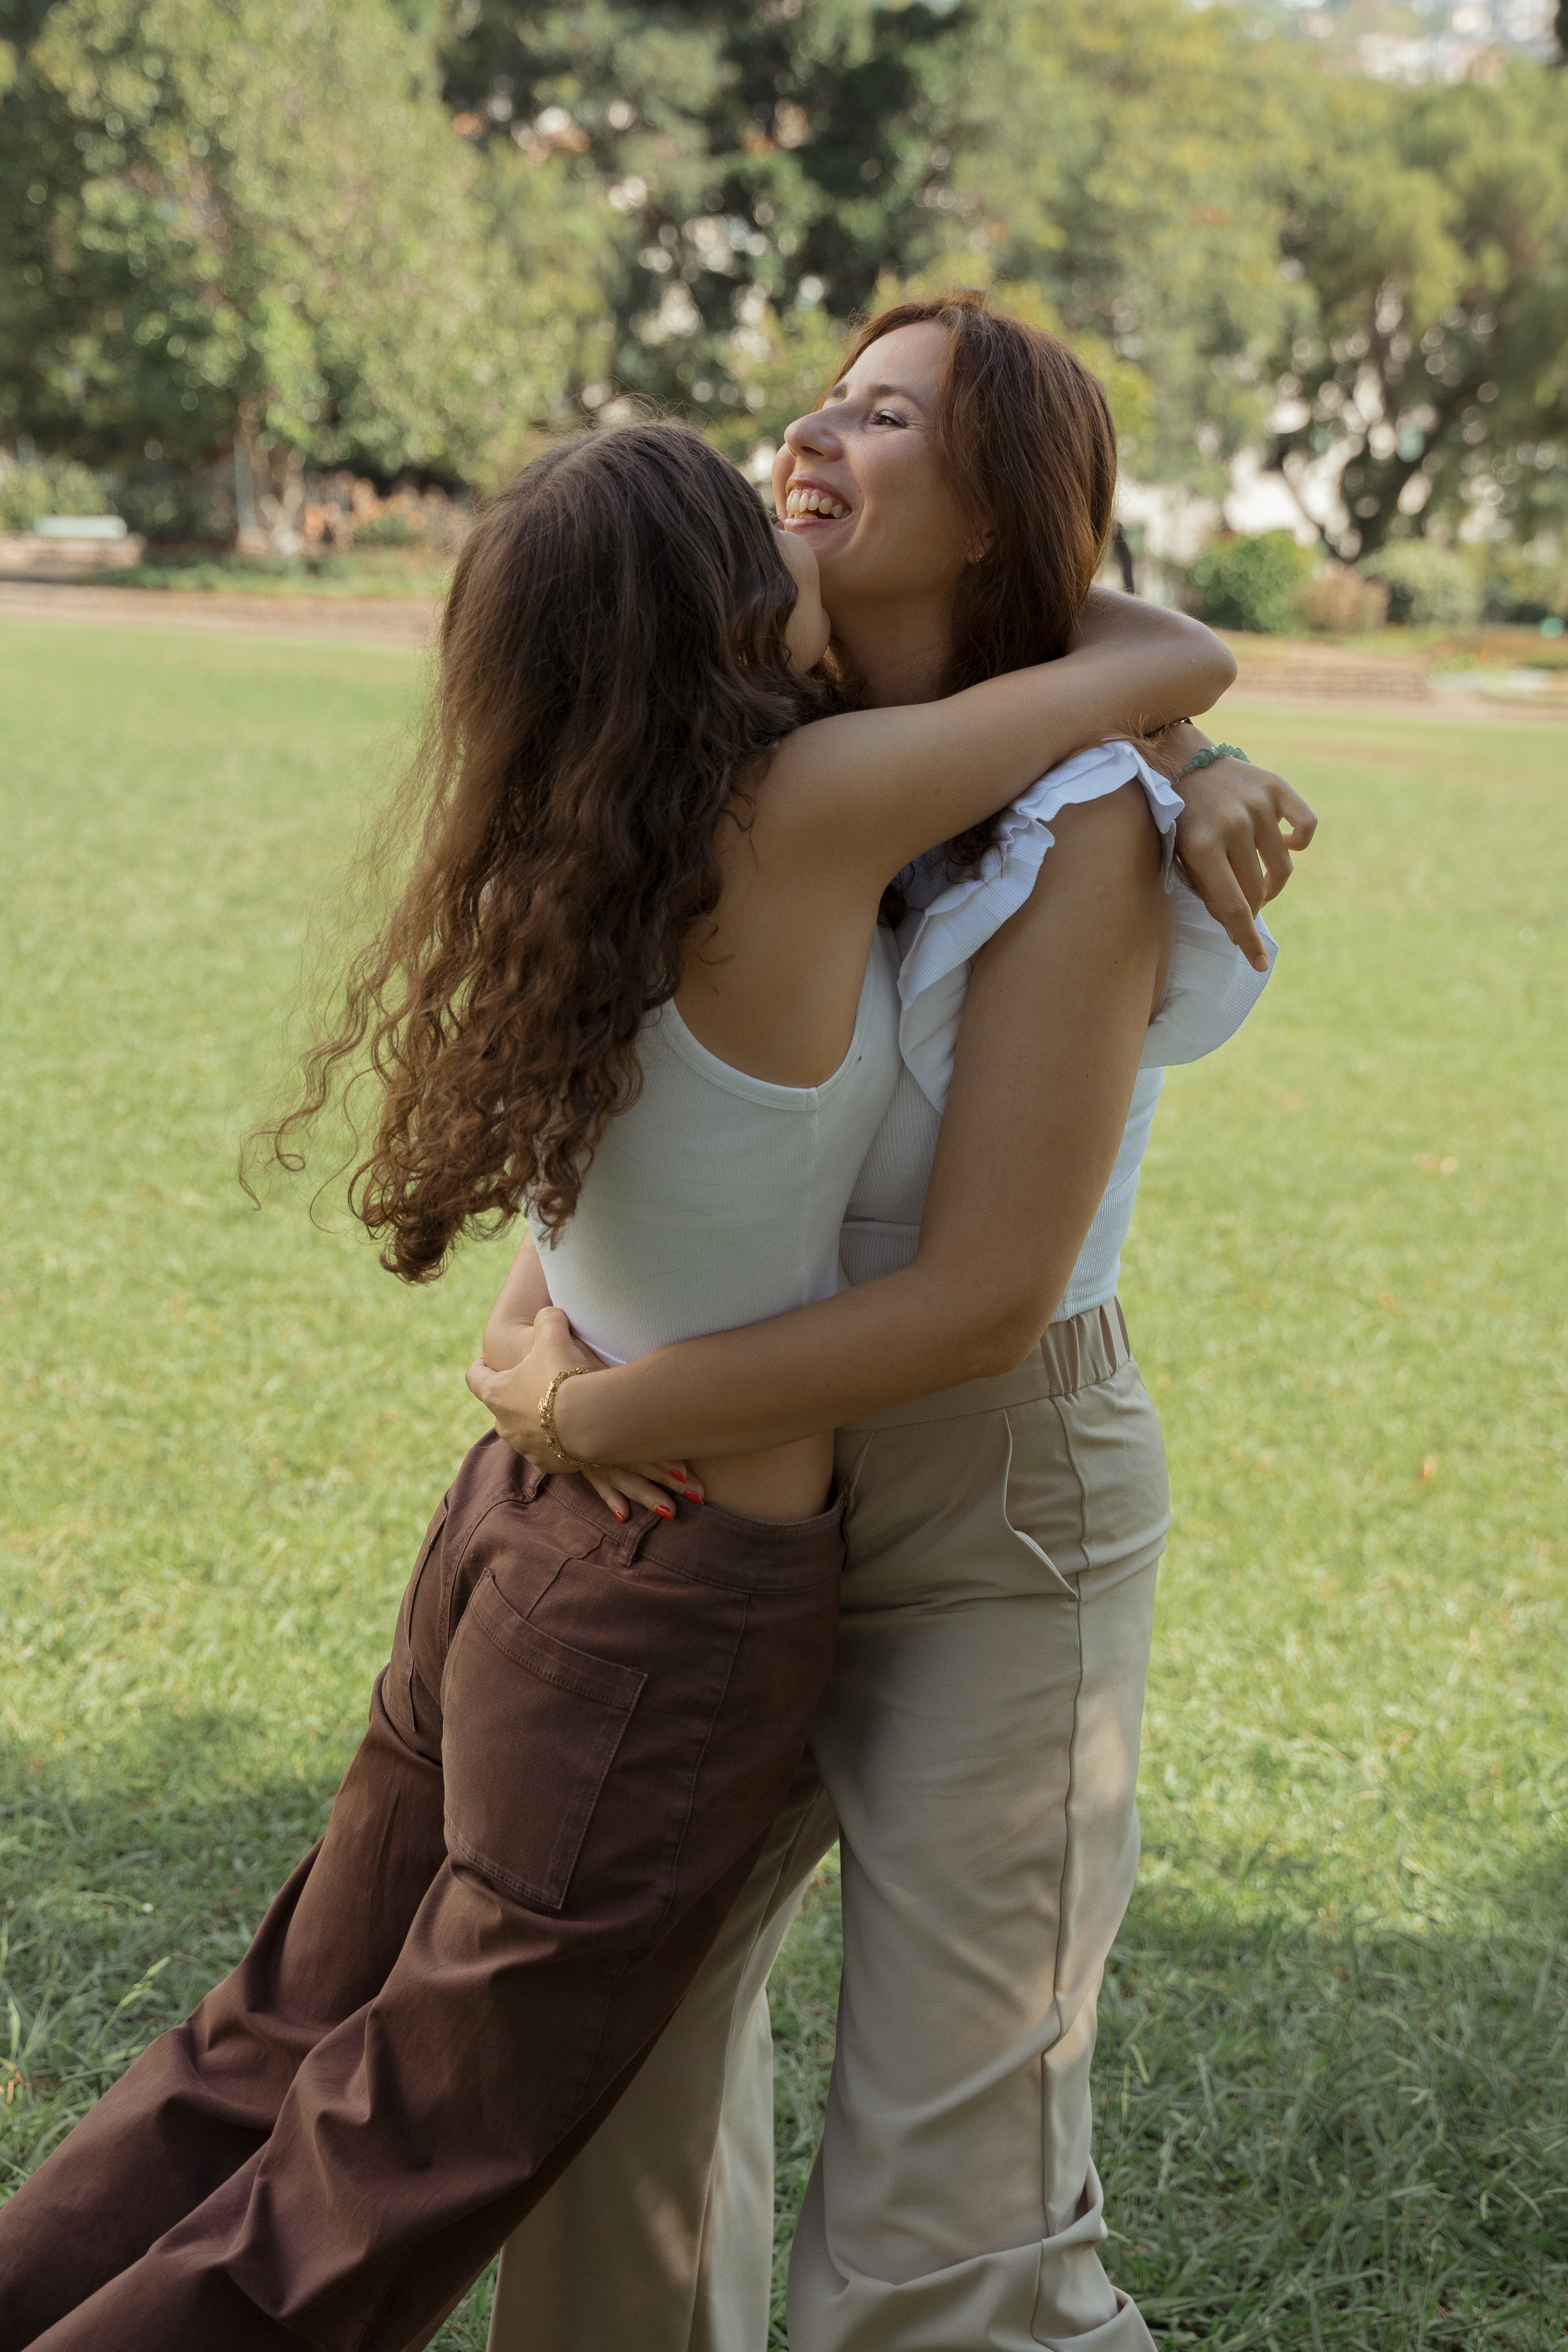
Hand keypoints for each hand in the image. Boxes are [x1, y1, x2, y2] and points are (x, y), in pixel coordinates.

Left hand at [465, 1307, 703, 1522]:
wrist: (591, 1420)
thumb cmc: (563, 1375)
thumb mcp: (554, 1334)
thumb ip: (547, 1319)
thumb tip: (548, 1314)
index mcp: (497, 1394)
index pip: (475, 1378)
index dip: (478, 1367)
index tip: (482, 1361)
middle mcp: (505, 1425)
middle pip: (501, 1407)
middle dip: (514, 1395)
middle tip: (532, 1382)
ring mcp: (527, 1448)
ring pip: (525, 1431)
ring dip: (536, 1419)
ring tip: (558, 1407)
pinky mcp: (551, 1464)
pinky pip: (550, 1450)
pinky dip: (558, 1439)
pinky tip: (576, 1428)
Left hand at [1171, 753, 1316, 972]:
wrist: (1179, 760)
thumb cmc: (1178, 817)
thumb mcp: (1179, 857)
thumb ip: (1208, 890)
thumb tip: (1238, 929)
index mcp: (1201, 847)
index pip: (1234, 907)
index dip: (1247, 940)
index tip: (1259, 964)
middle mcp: (1232, 825)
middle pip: (1257, 890)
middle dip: (1253, 909)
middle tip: (1246, 908)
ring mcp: (1256, 805)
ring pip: (1282, 866)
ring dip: (1273, 884)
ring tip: (1261, 883)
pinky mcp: (1275, 787)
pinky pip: (1306, 826)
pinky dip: (1300, 843)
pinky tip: (1286, 847)